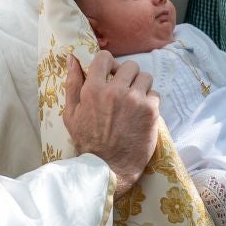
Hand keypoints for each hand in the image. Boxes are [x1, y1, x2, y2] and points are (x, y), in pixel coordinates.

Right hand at [64, 52, 159, 195]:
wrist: (108, 168)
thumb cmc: (87, 143)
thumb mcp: (71, 114)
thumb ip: (72, 84)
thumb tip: (73, 58)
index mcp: (93, 89)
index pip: (105, 58)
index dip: (108, 64)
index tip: (110, 74)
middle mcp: (116, 91)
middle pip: (130, 65)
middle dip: (127, 76)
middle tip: (124, 90)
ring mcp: (135, 100)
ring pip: (145, 77)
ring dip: (141, 87)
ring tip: (134, 102)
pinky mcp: (151, 110)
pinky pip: (155, 94)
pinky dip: (150, 102)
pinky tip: (141, 114)